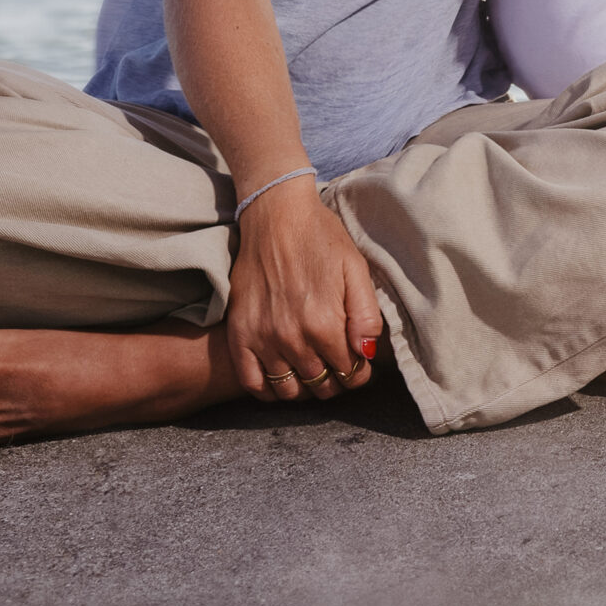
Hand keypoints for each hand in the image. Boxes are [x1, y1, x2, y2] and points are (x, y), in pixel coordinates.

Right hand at [225, 184, 384, 400]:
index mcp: (325, 324)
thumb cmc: (321, 238)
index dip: (359, 373)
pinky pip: (252, 383)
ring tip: (313, 370)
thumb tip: (366, 354)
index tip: (359, 364)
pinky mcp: (239, 334)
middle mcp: (292, 337)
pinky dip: (269, 390)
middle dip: (336, 380)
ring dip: (306, 387)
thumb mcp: (356, 270)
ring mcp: (262, 338)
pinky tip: (282, 377)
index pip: (350, 373)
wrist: (275, 216)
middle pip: (322, 385)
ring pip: (289, 390)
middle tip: (338, 366)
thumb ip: (366, 315)